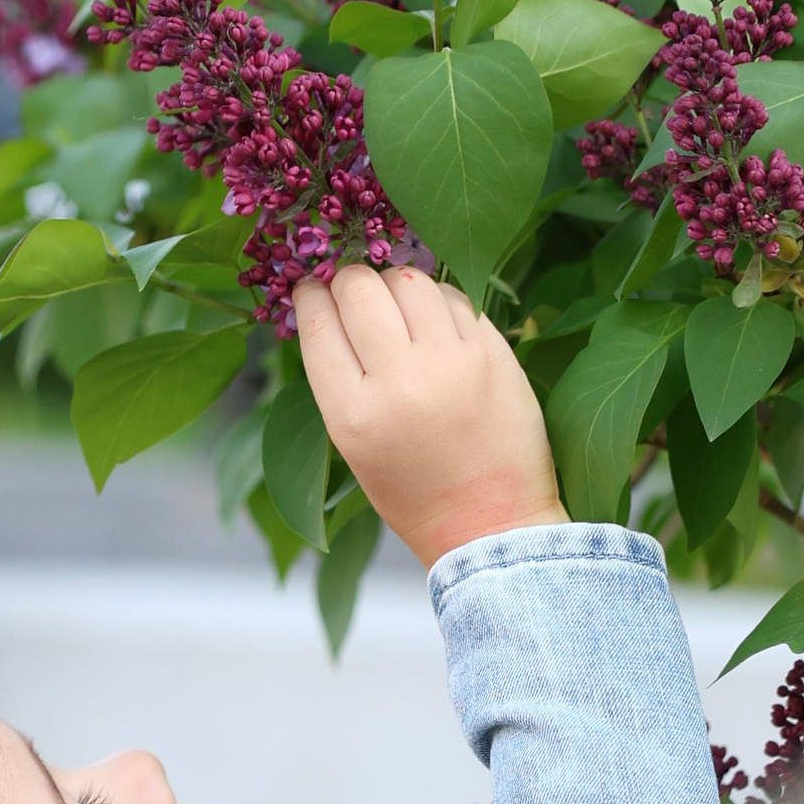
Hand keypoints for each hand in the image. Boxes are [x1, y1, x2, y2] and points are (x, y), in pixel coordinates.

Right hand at [292, 266, 562, 570]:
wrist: (491, 525)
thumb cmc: (415, 492)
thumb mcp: (355, 446)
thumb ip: (339, 379)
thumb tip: (328, 304)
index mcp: (352, 414)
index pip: (318, 321)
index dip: (311, 294)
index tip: (314, 289)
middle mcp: (398, 382)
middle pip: (359, 288)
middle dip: (350, 281)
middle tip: (358, 294)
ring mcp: (450, 363)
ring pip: (408, 279)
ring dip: (396, 282)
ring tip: (400, 306)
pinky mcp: (492, 354)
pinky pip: (454, 296)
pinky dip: (439, 300)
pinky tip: (437, 322)